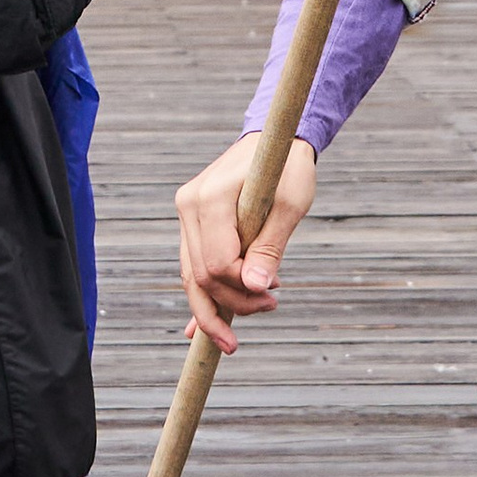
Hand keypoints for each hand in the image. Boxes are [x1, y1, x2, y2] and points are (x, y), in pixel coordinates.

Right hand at [176, 130, 317, 351]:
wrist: (273, 140)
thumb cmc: (287, 168)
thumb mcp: (290, 205)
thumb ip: (270, 247)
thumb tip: (256, 288)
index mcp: (210, 198)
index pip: (218, 264)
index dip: (243, 291)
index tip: (275, 296)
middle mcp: (189, 206)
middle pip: (201, 275)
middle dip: (231, 304)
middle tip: (271, 308)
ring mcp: (186, 214)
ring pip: (191, 276)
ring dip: (216, 307)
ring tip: (235, 336)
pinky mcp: (191, 222)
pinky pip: (191, 265)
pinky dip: (200, 296)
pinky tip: (198, 331)